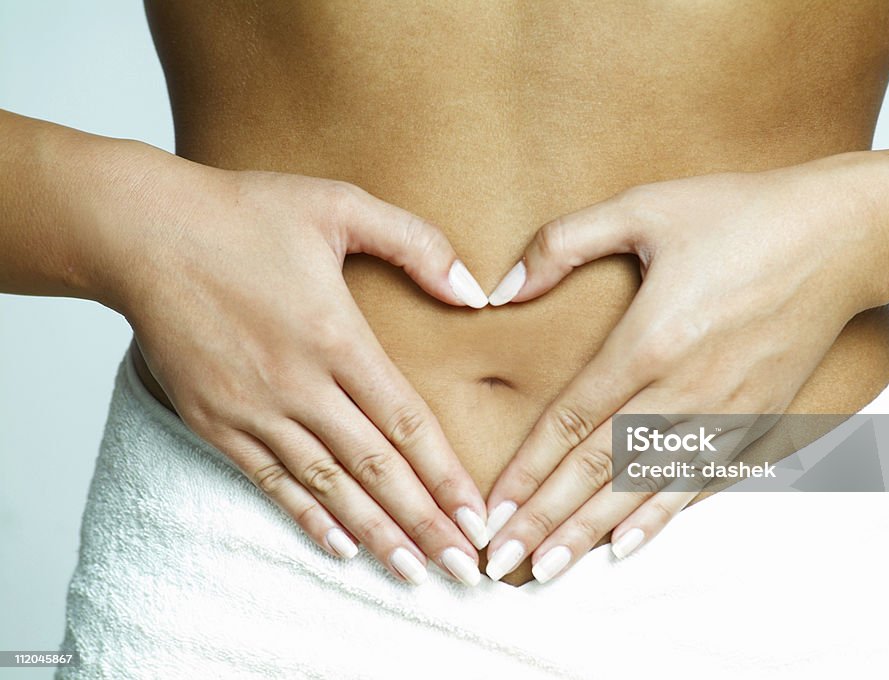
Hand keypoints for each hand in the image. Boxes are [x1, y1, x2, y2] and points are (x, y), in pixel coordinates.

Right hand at [109, 147, 491, 585]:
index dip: (445, 474)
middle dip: (424, 522)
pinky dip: (306, 516)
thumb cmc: (242, 213)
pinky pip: (269, 481)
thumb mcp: (339, 204)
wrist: (142, 232)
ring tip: (412, 572)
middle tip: (462, 568)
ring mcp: (253, 408)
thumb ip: (416, 243)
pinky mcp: (214, 420)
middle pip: (375, 469)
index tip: (476, 516)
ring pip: (327, 486)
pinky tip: (339, 546)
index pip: (405, 421)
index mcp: (336, 336)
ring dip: (374, 534)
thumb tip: (473, 292)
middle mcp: (298, 384)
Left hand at [484, 165, 876, 581]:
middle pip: (599, 468)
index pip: (572, 421)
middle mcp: (685, 389)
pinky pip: (699, 481)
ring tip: (547, 570)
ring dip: (591, 533)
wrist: (840, 236)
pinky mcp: (757, 420)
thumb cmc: (739, 214)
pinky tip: (627, 546)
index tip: (492, 510)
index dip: (528, 470)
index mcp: (649, 340)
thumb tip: (499, 290)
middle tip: (501, 561)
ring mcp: (725, 412)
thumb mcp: (642, 206)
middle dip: (546, 519)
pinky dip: (660, 516)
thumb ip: (562, 244)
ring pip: (644, 486)